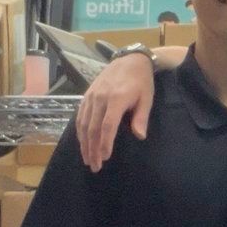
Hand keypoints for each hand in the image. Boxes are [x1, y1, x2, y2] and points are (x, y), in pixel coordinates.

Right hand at [76, 55, 155, 171]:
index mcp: (116, 99)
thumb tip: (139, 136)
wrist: (129, 60)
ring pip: (84, 124)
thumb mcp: (146, 98)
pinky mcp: (86, 96)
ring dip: (84, 143)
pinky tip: (82, 142)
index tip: (105, 158)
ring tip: (87, 159)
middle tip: (95, 166)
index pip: (107, 126)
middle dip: (92, 149)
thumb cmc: (141, 81)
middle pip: (93, 128)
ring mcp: (91, 97)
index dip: (105, 143)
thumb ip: (141, 117)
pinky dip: (80, 131)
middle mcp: (100, 98)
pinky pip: (80, 116)